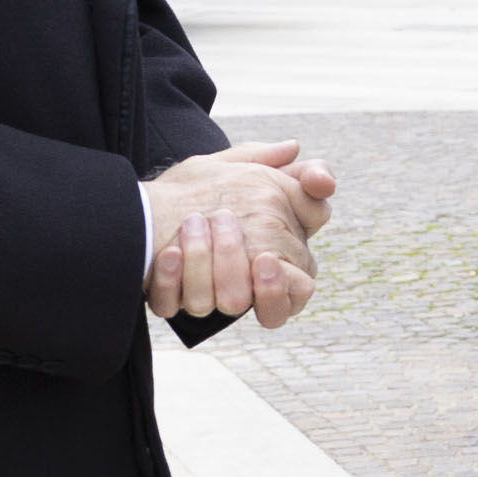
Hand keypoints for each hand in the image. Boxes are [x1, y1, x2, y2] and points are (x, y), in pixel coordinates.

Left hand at [144, 140, 333, 327]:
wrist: (154, 196)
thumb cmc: (212, 188)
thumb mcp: (254, 171)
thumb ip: (298, 174)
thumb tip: (323, 180)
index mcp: (274, 264)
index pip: (295, 293)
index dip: (280, 287)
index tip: (265, 259)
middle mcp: (241, 287)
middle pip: (250, 302)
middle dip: (234, 263)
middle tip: (222, 221)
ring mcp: (204, 296)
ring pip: (212, 303)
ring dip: (201, 263)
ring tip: (192, 223)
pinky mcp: (169, 298)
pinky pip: (170, 305)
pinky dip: (170, 280)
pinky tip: (169, 252)